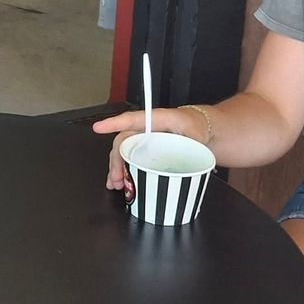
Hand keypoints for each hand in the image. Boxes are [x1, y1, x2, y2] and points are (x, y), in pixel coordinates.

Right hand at [90, 108, 204, 194]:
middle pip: (125, 141)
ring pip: (125, 151)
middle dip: (116, 159)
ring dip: (117, 167)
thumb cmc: (198, 128)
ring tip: (115, 184)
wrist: (204, 130)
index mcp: (159, 119)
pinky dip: (125, 170)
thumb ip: (189, 143)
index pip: (134, 120)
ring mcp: (146, 140)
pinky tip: (121, 183)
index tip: (99, 128)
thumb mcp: (197, 133)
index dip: (115, 123)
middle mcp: (147, 128)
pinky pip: (131, 158)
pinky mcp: (147, 150)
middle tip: (116, 178)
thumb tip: (182, 156)